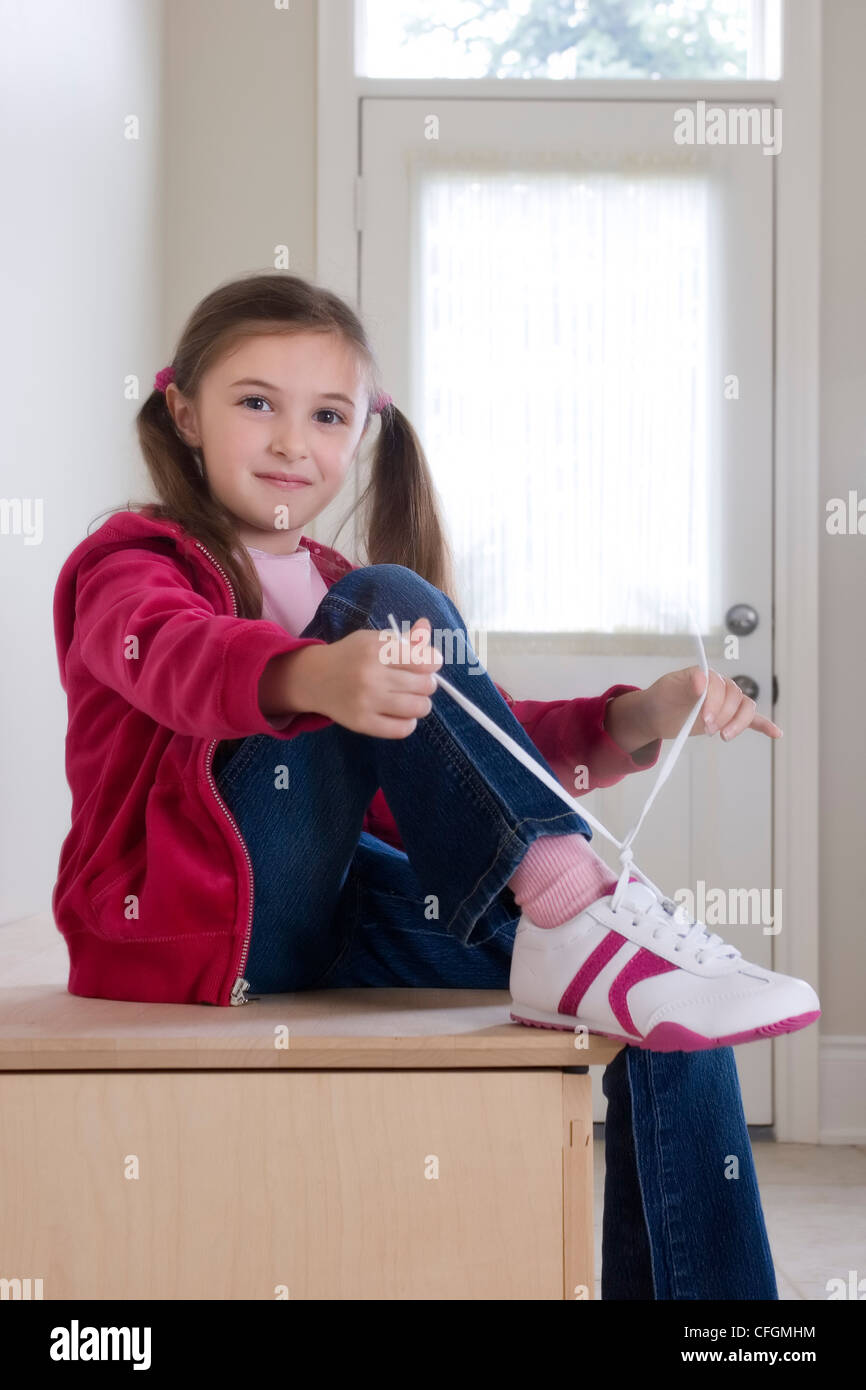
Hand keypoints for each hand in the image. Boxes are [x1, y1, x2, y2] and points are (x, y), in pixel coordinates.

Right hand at [283, 615, 442, 738]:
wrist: (314, 678)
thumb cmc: (351, 656)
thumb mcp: (374, 640)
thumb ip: (404, 638)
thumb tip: (426, 627)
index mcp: (376, 650)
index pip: (423, 660)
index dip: (433, 661)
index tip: (429, 663)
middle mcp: (371, 676)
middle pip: (424, 685)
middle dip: (427, 683)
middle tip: (417, 682)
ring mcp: (366, 701)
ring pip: (418, 708)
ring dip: (422, 704)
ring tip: (413, 699)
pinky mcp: (362, 723)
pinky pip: (401, 729)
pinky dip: (409, 723)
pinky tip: (402, 715)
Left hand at [642, 665, 782, 742]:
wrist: (656, 715)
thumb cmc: (662, 699)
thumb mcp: (668, 690)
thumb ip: (686, 684)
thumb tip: (702, 680)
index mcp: (706, 675)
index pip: (721, 686)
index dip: (715, 702)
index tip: (704, 719)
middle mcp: (721, 686)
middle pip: (736, 698)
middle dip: (724, 715)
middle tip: (708, 730)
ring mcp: (727, 702)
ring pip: (746, 709)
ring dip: (738, 723)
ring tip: (724, 736)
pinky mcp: (729, 718)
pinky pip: (752, 719)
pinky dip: (765, 726)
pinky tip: (776, 733)